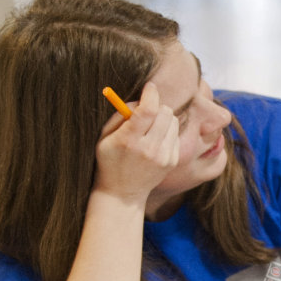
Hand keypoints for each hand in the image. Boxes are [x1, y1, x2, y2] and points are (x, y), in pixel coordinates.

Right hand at [94, 80, 180, 206]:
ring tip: (151, 127)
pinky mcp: (172, 161)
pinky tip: (155, 140)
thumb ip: (121, 115)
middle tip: (148, 110)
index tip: (149, 87)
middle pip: (165, 112)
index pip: (148, 110)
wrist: (122, 192)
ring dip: (163, 118)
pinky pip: (176, 134)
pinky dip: (167, 132)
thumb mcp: (105, 137)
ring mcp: (163, 156)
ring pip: (173, 121)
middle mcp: (149, 149)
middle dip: (157, 105)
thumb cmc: (109, 160)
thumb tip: (141, 98)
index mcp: (129, 140)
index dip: (151, 94)